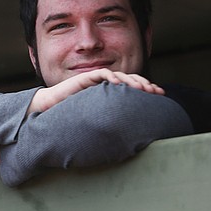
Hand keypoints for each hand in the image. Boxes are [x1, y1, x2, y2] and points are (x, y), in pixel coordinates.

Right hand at [29, 69, 163, 113]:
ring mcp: (97, 79)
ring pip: (120, 75)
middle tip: (157, 92)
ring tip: (143, 89)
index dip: (147, 89)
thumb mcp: (97, 118)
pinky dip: (112, 77)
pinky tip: (120, 83)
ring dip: (133, 81)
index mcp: (111, 92)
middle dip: (146, 84)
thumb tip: (130, 136)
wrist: (51, 107)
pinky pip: (102, 74)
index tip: (160, 95)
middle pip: (131, 79)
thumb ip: (110, 119)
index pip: (133, 86)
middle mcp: (106, 84)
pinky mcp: (86, 78)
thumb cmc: (72, 115)